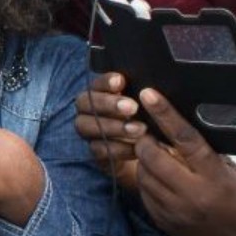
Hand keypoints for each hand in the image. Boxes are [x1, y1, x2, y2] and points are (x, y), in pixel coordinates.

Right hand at [75, 73, 144, 188]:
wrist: (150, 154)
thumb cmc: (150, 121)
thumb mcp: (148, 106)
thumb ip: (143, 96)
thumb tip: (149, 89)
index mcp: (100, 92)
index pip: (96, 83)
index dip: (106, 81)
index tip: (121, 81)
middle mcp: (87, 109)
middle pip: (85, 102)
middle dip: (109, 104)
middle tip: (133, 108)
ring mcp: (87, 131)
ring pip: (86, 125)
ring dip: (113, 127)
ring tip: (140, 129)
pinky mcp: (93, 151)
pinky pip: (97, 148)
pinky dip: (117, 148)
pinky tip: (136, 148)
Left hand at [133, 89, 235, 235]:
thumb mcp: (234, 175)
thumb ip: (209, 155)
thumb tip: (180, 132)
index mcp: (214, 178)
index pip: (184, 139)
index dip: (164, 114)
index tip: (149, 95)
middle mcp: (191, 194)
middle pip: (153, 156)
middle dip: (145, 139)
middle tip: (147, 131)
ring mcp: (174, 210)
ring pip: (143, 173)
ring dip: (144, 159)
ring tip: (155, 154)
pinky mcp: (162, 220)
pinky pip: (143, 192)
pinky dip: (146, 179)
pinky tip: (158, 176)